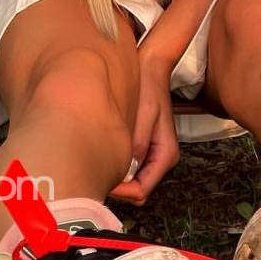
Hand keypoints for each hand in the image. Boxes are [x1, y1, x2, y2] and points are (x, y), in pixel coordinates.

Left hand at [107, 54, 178, 205]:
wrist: (152, 66)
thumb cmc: (149, 88)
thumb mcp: (144, 115)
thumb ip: (137, 145)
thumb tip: (124, 172)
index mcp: (166, 154)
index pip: (142, 190)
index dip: (121, 192)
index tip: (101, 182)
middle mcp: (162, 157)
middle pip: (137, 188)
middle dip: (118, 187)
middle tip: (95, 174)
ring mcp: (154, 152)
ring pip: (133, 179)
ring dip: (117, 176)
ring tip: (98, 162)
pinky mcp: (145, 145)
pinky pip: (131, 166)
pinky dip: (119, 164)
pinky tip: (104, 151)